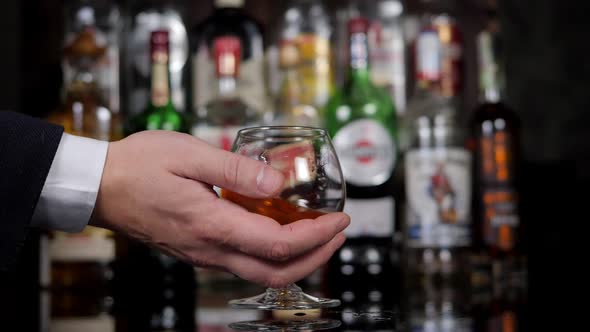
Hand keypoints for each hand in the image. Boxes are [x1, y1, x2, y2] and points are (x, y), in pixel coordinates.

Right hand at [90, 131, 348, 287]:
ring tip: (319, 234)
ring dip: (298, 259)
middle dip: (316, 256)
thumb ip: (236, 169)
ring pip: (261, 272)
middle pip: (276, 271)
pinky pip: (244, 263)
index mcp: (211, 224)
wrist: (99, 187)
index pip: (278, 244)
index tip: (338, 219)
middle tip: (339, 233)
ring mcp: (203, 254)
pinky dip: (274, 255)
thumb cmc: (138, 166)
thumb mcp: (188, 154)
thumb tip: (278, 182)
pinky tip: (281, 233)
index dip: (316, 236)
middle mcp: (210, 248)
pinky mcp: (198, 250)